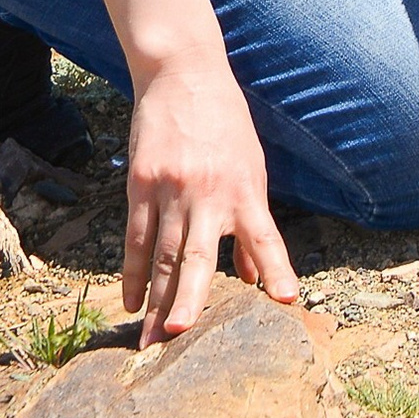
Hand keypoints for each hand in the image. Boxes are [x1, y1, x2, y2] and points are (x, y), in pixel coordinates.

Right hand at [123, 49, 299, 343]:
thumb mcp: (252, 166)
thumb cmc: (225, 125)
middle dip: (190, 297)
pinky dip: (133, 273)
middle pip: (199, 254)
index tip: (287, 300)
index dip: (277, 268)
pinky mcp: (141, 183)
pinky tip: (131, 303)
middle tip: (180, 335)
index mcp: (245, 188)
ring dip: (156, 301)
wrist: (184, 74)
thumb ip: (252, 221)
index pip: (265, 236)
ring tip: (149, 343)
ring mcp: (171, 188)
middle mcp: (209, 192)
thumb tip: (252, 278)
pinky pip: (135, 238)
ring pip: (163, 254)